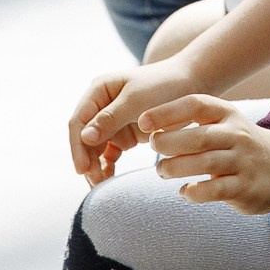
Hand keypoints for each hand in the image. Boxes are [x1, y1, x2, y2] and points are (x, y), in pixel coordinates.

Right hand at [69, 58, 203, 183]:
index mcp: (99, 90)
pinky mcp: (124, 133)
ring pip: (94, 149)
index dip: (77, 146)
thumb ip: (110, 118)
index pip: (79, 121)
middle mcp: (101, 105)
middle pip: (84, 138)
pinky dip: (107, 166)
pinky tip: (108, 179)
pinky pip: (109, 153)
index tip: (82, 169)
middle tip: (94, 183)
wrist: (193, 84)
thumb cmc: (164, 85)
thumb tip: (84, 137)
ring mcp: (112, 121)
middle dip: (87, 160)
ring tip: (101, 185)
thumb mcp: (136, 100)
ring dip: (95, 166)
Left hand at [139, 94, 269, 214]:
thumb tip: (145, 122)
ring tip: (162, 171)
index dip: (167, 112)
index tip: (143, 122)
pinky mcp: (245, 187)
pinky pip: (215, 190)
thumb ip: (191, 121)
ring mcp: (242, 161)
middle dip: (168, 143)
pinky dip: (194, 192)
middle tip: (153, 148)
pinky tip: (185, 192)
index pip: (196, 105)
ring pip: (205, 163)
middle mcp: (236, 135)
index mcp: (227, 114)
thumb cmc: (237, 144)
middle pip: (198, 137)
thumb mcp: (221, 123)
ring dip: (176, 168)